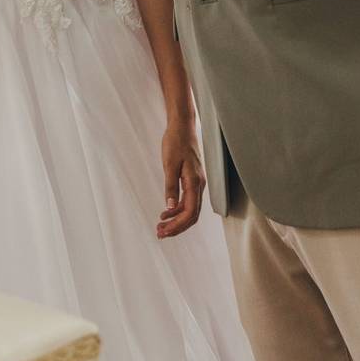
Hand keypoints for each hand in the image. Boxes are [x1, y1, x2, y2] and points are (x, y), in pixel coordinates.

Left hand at [157, 124, 205, 238]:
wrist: (182, 127)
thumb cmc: (176, 142)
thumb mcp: (169, 165)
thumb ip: (171, 187)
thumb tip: (170, 208)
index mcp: (195, 183)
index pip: (189, 212)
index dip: (177, 225)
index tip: (163, 231)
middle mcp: (199, 185)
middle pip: (191, 215)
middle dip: (177, 227)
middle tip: (160, 234)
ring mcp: (197, 183)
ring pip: (190, 210)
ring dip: (177, 220)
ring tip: (161, 226)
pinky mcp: (192, 180)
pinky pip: (188, 201)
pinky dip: (178, 210)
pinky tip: (167, 212)